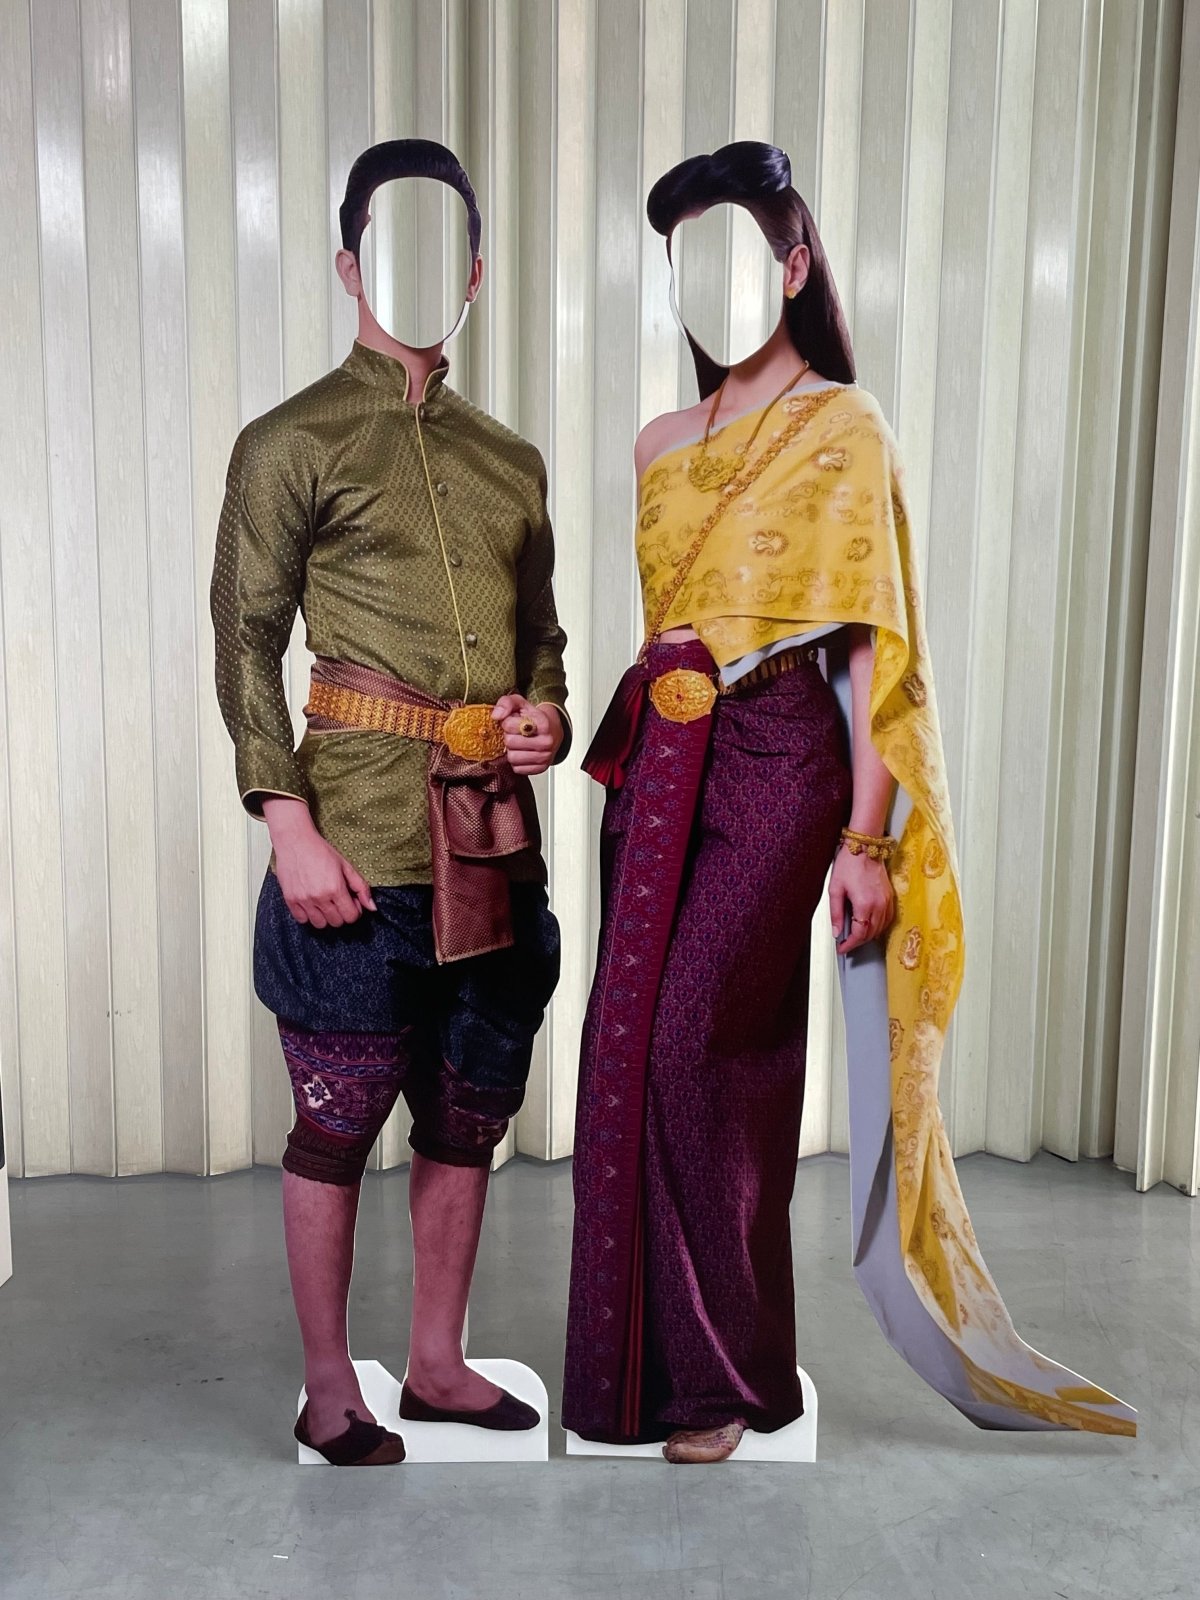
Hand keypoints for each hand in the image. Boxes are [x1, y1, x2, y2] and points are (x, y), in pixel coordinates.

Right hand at [262, 797, 375, 927]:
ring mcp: (303, 900)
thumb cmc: (320, 851)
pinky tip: (312, 903)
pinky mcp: (290, 900)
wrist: (295, 841)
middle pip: (336, 922)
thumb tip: (372, 907)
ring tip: (325, 903)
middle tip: (339, 900)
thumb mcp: (346, 866)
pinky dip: (308, 915)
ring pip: (320, 924)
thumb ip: (361, 888)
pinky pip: (302, 920)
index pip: (350, 916)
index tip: (351, 902)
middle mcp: (319, 897)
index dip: (355, 911)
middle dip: (341, 913)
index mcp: (335, 888)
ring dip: (325, 917)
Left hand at [492, 694, 563, 776]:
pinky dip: (516, 761)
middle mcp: (546, 741)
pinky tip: (522, 752)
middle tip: (515, 733)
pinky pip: (517, 769)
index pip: (509, 725)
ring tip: (518, 743)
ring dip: (511, 750)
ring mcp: (545, 756)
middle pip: (510, 742)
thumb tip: (496, 715)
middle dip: (509, 736)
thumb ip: (506, 703)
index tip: (513, 722)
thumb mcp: (521, 704)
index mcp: (542, 723)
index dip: (507, 722)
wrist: (553, 731)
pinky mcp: (540, 768)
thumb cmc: (535, 718)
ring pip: (512, 758)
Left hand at [828, 846, 893, 955]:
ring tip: (855, 936)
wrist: (865, 847)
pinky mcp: (890, 896)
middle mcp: (879, 905)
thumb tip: (836, 931)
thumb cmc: (849, 864)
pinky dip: (879, 926)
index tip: (842, 948)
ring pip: (881, 928)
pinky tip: (870, 926)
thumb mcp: (835, 889)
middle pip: (871, 934)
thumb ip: (836, 913)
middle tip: (846, 943)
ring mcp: (887, 901)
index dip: (850, 944)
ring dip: (868, 935)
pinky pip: (888, 918)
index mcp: (864, 904)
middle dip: (858, 941)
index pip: (859, 934)